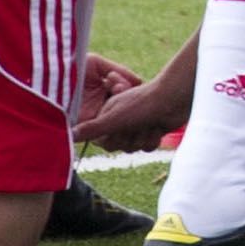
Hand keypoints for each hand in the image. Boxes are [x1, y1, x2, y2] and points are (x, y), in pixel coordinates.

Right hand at [78, 42, 195, 149]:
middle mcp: (121, 119)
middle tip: (137, 124)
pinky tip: (159, 127)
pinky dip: (153, 140)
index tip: (120, 128)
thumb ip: (92, 128)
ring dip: (143, 139)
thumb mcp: (114, 117)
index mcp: (108, 114)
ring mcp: (137, 124)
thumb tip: (68, 134)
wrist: (176, 97)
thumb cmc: (143, 103)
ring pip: (134, 148)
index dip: (113, 138)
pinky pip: (147, 147)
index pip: (103, 141)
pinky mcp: (151, 129)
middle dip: (129, 139)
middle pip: (119, 146)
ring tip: (150, 124)